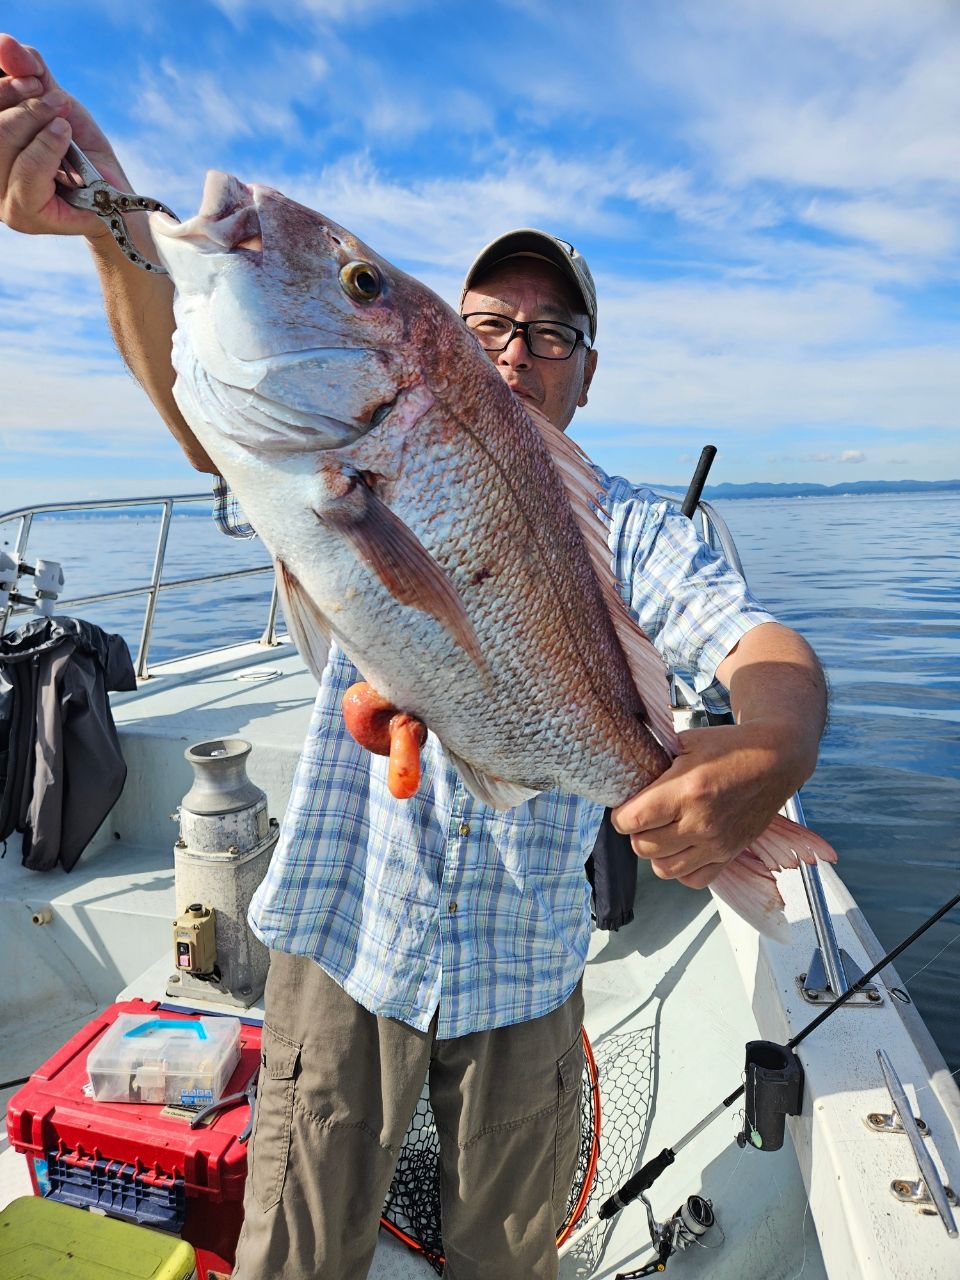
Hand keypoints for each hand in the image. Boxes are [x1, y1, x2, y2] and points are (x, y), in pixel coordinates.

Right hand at [0, 33, 125, 239]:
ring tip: (64, 121)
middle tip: (58, 102)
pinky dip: (48, 145)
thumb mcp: (55, 104)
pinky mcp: (22, 215)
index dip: (2, 87)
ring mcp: (0, 200)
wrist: (115, 196)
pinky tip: (64, 136)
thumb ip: (30, 74)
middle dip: (26, 105)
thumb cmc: (82, 152)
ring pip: (4, 143)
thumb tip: (6, 43)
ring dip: (38, 121)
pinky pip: (27, 171)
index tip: (33, 77)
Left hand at [611, 721, 799, 888]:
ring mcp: (716, 843)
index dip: (621, 815)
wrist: (775, 760)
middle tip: (644, 818)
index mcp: (686, 791)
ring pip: (664, 869)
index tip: (625, 808)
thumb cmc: (731, 747)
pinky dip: (682, 868)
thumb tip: (628, 774)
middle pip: (643, 847)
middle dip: (636, 833)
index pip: (631, 822)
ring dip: (656, 852)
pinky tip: (683, 847)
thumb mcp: (687, 741)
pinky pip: (694, 879)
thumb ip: (655, 759)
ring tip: (662, 832)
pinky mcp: (730, 854)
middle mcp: (700, 823)